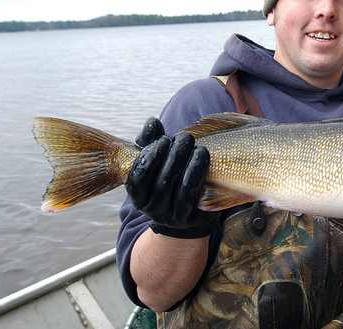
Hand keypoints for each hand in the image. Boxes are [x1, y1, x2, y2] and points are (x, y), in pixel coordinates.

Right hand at [126, 117, 217, 238]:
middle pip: (162, 184)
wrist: (186, 209)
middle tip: (185, 138)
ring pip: (180, 193)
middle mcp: (153, 210)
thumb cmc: (167, 175)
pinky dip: (200, 178)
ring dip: (191, 167)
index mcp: (138, 196)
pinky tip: (204, 161)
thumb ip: (150, 141)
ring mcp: (173, 218)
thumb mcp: (155, 160)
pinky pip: (196, 200)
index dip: (149, 158)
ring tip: (198, 148)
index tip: (163, 139)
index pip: (137, 179)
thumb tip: (152, 122)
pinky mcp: (194, 220)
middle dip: (175, 157)